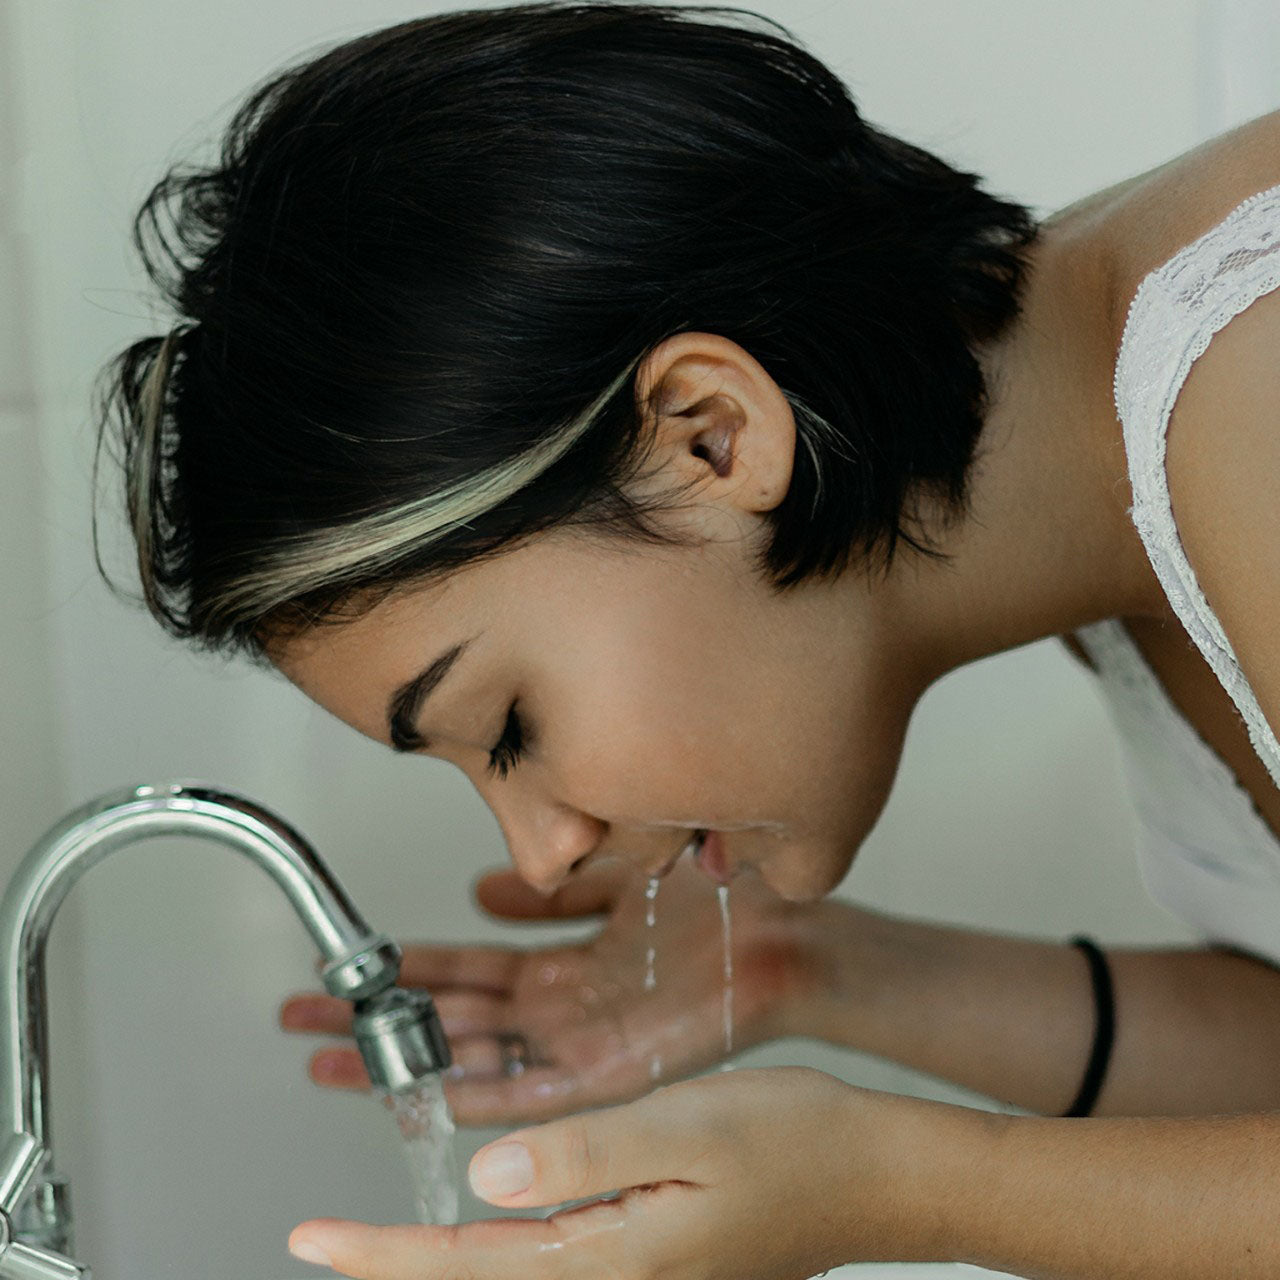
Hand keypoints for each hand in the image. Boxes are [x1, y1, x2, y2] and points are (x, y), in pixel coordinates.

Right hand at [281, 857, 829, 1123]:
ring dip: (408, 1062)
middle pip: (452, 1018)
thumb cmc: (716, 903)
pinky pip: (538, 1091)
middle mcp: (562, 1008)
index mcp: (563, 964)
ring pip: (477, 1058)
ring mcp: (582, 1043)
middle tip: (305, 1022)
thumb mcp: (613, 878)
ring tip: (336, 1062)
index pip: (464, 971)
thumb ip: (550, 889)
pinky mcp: (614, 1071)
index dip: (403, 970)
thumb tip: (483, 887)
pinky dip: (485, 1096)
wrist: (786, 933)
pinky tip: (435, 1097)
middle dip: (379, 1021)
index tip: (347, 968)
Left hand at [287, 1066, 963, 1278]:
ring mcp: (638, 1277)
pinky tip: (486, 1215)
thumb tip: (484, 1181)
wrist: (878, 1173)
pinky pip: (553, 1256)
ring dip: (438, 1254)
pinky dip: (497, 1241)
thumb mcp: (686, 1129)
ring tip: (378, 1230)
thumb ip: (581, 1157)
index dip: (380, 1256)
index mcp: (615, 1260)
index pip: (468, 1269)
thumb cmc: (798, 1142)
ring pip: (511, 1274)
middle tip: (326, 1241)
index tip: (311, 1240)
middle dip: (394, 1264)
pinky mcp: (653, 1258)